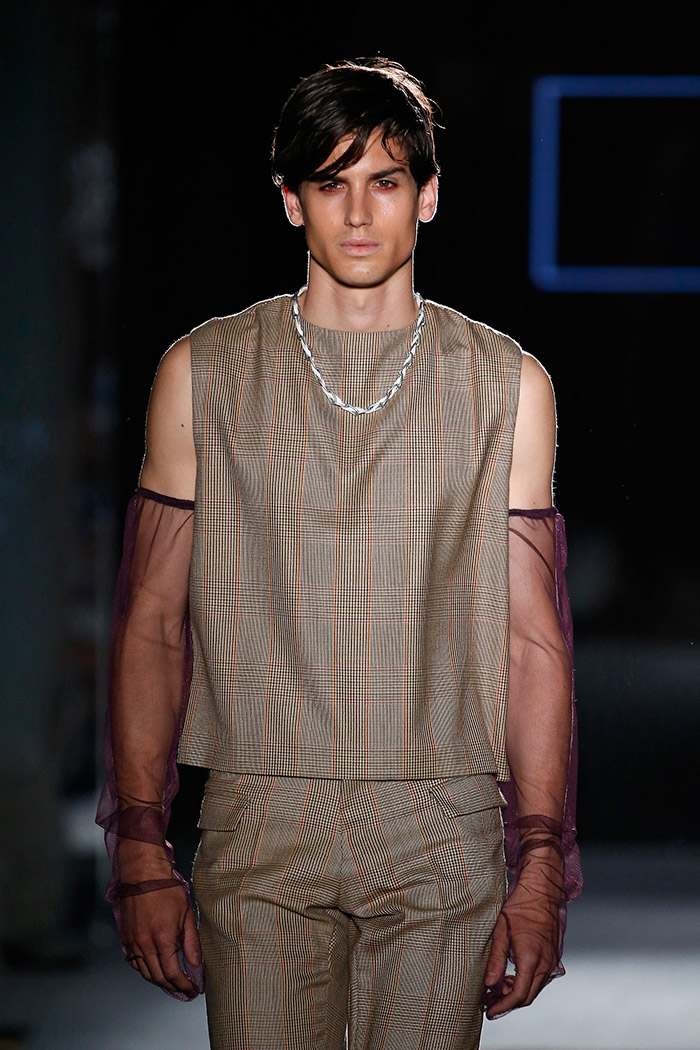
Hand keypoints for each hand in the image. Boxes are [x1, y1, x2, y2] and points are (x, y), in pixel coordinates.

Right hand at [121, 883, 201, 998]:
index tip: (191, 989)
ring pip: (144, 972)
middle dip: (172, 987)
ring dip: (158, 981)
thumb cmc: (166, 888)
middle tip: (183, 990)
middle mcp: (145, 944)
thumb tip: (196, 964)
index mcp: (163, 939)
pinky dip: (144, 970)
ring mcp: (133, 942)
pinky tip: (153, 968)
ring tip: (170, 983)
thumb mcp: (186, 913)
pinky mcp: (125, 938)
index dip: (182, 985)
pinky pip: (134, 962)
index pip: (172, 974)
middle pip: (158, 977)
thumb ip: (191, 942)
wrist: (142, 873)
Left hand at [483, 865, 559, 1018]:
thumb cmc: (521, 904)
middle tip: (488, 1001)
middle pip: (528, 996)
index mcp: (532, 957)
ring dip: (517, 993)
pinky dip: (526, 983)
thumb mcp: (501, 929)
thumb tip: (489, 984)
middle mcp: (546, 962)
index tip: (489, 1011)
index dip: (503, 1006)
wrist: (542, 889)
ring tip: (496, 988)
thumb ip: (496, 958)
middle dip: (507, 1002)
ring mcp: (552, 960)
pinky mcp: (553, 956)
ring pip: (535, 988)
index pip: (519, 994)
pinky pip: (541, 978)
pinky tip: (511, 976)